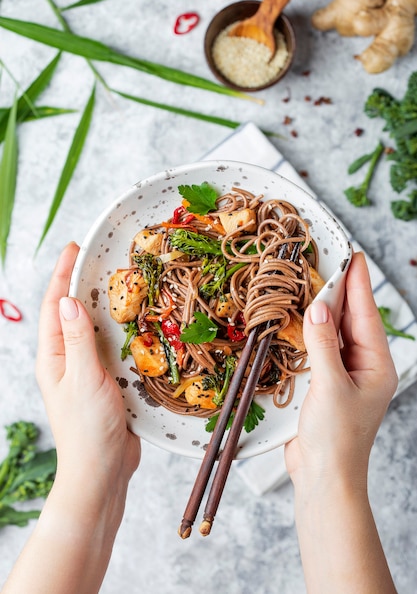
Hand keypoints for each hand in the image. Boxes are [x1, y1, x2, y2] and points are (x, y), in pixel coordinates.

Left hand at [36, 242, 140, 499]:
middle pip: (72, 314)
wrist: (102, 471)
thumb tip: (69, 300)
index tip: (74, 249)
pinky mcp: (107, 382)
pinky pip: (111, 348)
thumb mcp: (82, 379)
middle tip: (99, 258)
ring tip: (119, 283)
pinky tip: (134, 323)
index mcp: (53, 358)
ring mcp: (86, 371)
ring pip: (93, 330)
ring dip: (103, 306)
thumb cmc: (87, 429)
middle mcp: (67, 361)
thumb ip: (78, 339)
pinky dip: (120, 331)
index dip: (63, 276)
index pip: (54, 308)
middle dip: (81, 284)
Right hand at [285, 251, 397, 485]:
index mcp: (376, 366)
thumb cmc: (336, 438)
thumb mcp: (330, 387)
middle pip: (352, 320)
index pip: (367, 315)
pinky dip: (311, 333)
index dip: (358, 284)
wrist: (324, 478)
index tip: (353, 256)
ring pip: (335, 333)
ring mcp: (344, 375)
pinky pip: (320, 349)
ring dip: (325, 311)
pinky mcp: (325, 385)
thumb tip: (318, 308)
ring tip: (314, 284)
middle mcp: (363, 367)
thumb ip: (323, 344)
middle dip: (342, 292)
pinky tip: (302, 321)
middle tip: (329, 262)